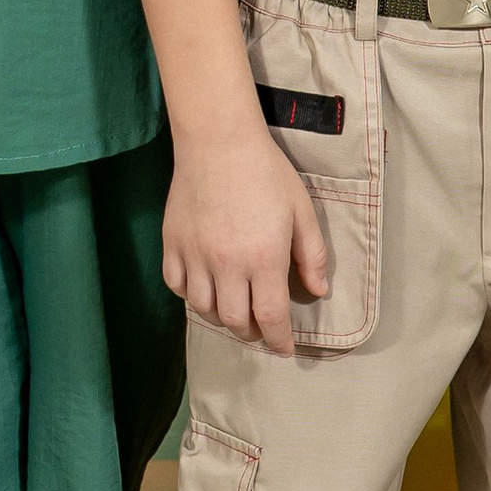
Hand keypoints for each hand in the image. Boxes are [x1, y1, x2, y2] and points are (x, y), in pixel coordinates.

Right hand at [163, 127, 328, 357]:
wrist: (218, 141)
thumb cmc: (266, 173)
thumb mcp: (301, 211)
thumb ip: (312, 255)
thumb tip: (318, 291)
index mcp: (263, 258)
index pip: (271, 317)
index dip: (279, 340)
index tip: (284, 349)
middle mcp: (227, 264)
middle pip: (235, 321)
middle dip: (252, 333)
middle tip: (261, 328)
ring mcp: (195, 254)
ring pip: (204, 309)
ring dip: (222, 318)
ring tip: (233, 309)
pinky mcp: (173, 243)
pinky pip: (176, 286)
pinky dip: (191, 296)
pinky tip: (203, 288)